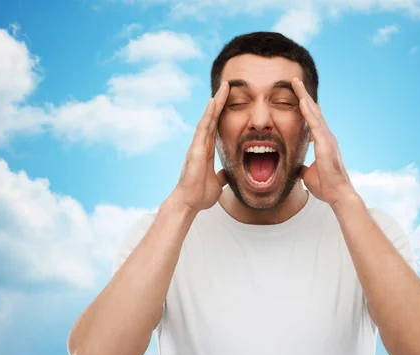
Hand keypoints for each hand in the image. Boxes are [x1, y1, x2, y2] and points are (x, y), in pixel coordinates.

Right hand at [171, 81, 229, 212]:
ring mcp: (197, 146)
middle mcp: (201, 145)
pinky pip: (202, 129)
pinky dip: (208, 115)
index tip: (230, 98)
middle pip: (212, 118)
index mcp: (207, 150)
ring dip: (215, 103)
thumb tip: (229, 173)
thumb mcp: (218, 183)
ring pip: (207, 119)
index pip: (217, 126)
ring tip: (222, 87)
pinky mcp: (195, 150)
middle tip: (227, 84)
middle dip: (219, 101)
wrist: (189, 204)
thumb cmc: (200, 195)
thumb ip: (223, 175)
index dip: (222, 112)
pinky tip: (212, 103)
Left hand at [291, 77, 357, 208]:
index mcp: (323, 143)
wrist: (338, 195)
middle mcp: (327, 137)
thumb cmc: (326, 187)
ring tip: (295, 82)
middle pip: (313, 111)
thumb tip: (298, 168)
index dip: (305, 108)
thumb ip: (304, 168)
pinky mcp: (325, 143)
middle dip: (303, 95)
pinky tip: (301, 100)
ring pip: (314, 112)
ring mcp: (327, 138)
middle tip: (295, 80)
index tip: (298, 96)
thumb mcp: (309, 175)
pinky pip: (315, 123)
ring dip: (304, 96)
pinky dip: (308, 111)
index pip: (312, 121)